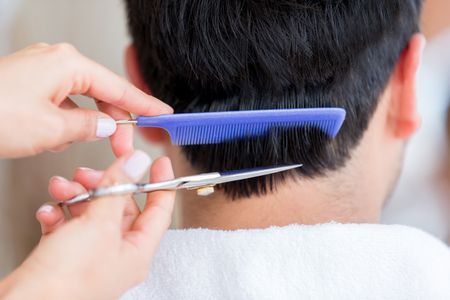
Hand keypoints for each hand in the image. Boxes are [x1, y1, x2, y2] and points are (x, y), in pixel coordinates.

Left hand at [0, 43, 171, 157]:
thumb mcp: (52, 129)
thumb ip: (89, 126)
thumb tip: (106, 126)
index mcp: (68, 64)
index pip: (119, 88)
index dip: (144, 106)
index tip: (161, 115)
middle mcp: (56, 61)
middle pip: (102, 92)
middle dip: (113, 121)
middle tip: (123, 147)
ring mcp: (40, 69)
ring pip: (80, 98)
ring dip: (87, 122)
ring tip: (81, 142)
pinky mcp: (28, 81)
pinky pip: (60, 99)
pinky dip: (66, 119)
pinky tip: (59, 135)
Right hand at [0, 151, 174, 299]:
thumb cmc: (66, 283)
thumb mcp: (99, 225)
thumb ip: (119, 188)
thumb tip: (137, 162)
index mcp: (137, 252)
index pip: (159, 212)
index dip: (161, 184)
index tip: (159, 163)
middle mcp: (117, 254)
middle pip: (121, 207)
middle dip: (105, 185)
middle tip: (91, 172)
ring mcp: (91, 254)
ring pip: (91, 213)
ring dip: (76, 195)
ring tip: (63, 188)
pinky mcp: (65, 255)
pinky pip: (67, 225)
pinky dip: (58, 214)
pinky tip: (49, 212)